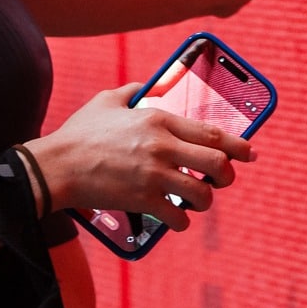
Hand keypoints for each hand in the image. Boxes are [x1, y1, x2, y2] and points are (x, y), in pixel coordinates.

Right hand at [28, 82, 254, 231]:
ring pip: (202, 193)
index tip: (250, 153)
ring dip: (205, 201)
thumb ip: (133, 91)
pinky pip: (177, 216)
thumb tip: (147, 86)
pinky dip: (181, 222)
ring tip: (197, 202)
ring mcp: (154, 175)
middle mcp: (162, 146)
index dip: (238, 145)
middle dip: (228, 176)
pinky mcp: (142, 200)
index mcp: (158, 119)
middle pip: (218, 164)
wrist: (55, 165)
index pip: (212, 132)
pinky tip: (176, 220)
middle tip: (223, 181)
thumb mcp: (107, 101)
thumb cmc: (80, 134)